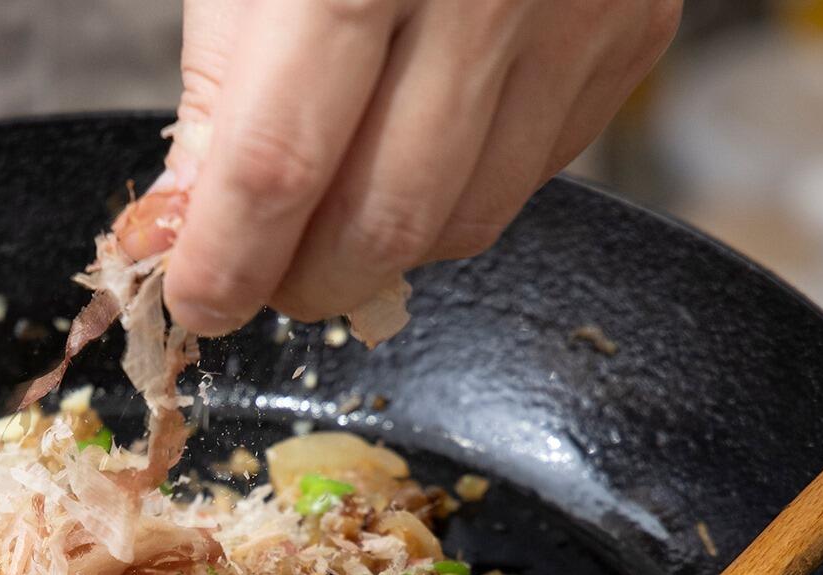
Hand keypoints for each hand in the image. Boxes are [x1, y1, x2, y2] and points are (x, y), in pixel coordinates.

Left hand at [147, 0, 680, 335]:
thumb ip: (222, 83)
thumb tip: (189, 224)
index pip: (280, 167)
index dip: (227, 261)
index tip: (197, 298)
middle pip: (385, 218)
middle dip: (303, 280)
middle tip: (257, 278)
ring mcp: (576, 14)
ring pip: (466, 220)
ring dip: (380, 253)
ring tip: (326, 224)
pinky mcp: (633, 31)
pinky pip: (533, 174)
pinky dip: (457, 196)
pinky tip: (413, 153)